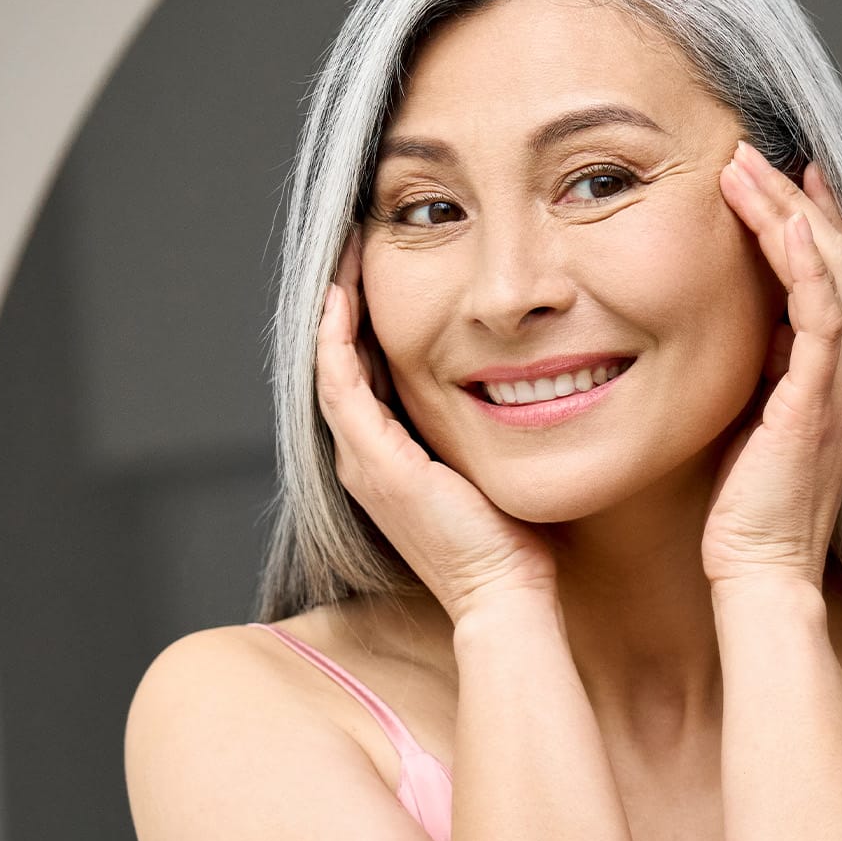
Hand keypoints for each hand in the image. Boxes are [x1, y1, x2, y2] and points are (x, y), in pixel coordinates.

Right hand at [316, 240, 557, 622]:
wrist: (501, 593)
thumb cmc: (508, 540)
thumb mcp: (484, 468)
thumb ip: (477, 429)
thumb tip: (512, 385)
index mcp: (385, 460)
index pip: (361, 376)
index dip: (362, 323)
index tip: (375, 273)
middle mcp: (362, 459)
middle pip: (338, 364)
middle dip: (343, 303)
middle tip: (351, 247)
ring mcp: (363, 461)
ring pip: (330, 366)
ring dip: (332, 309)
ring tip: (341, 255)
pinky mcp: (376, 461)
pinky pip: (341, 383)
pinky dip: (336, 337)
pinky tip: (342, 296)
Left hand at [700, 142, 841, 590]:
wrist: (760, 569)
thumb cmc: (745, 508)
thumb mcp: (752, 424)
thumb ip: (760, 376)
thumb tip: (745, 334)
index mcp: (833, 379)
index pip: (830, 282)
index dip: (811, 224)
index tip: (784, 178)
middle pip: (837, 262)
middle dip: (798, 201)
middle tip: (757, 153)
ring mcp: (840, 385)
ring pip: (832, 275)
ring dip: (791, 213)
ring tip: (749, 167)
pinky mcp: (819, 401)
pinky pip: (821, 316)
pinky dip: (804, 264)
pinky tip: (782, 222)